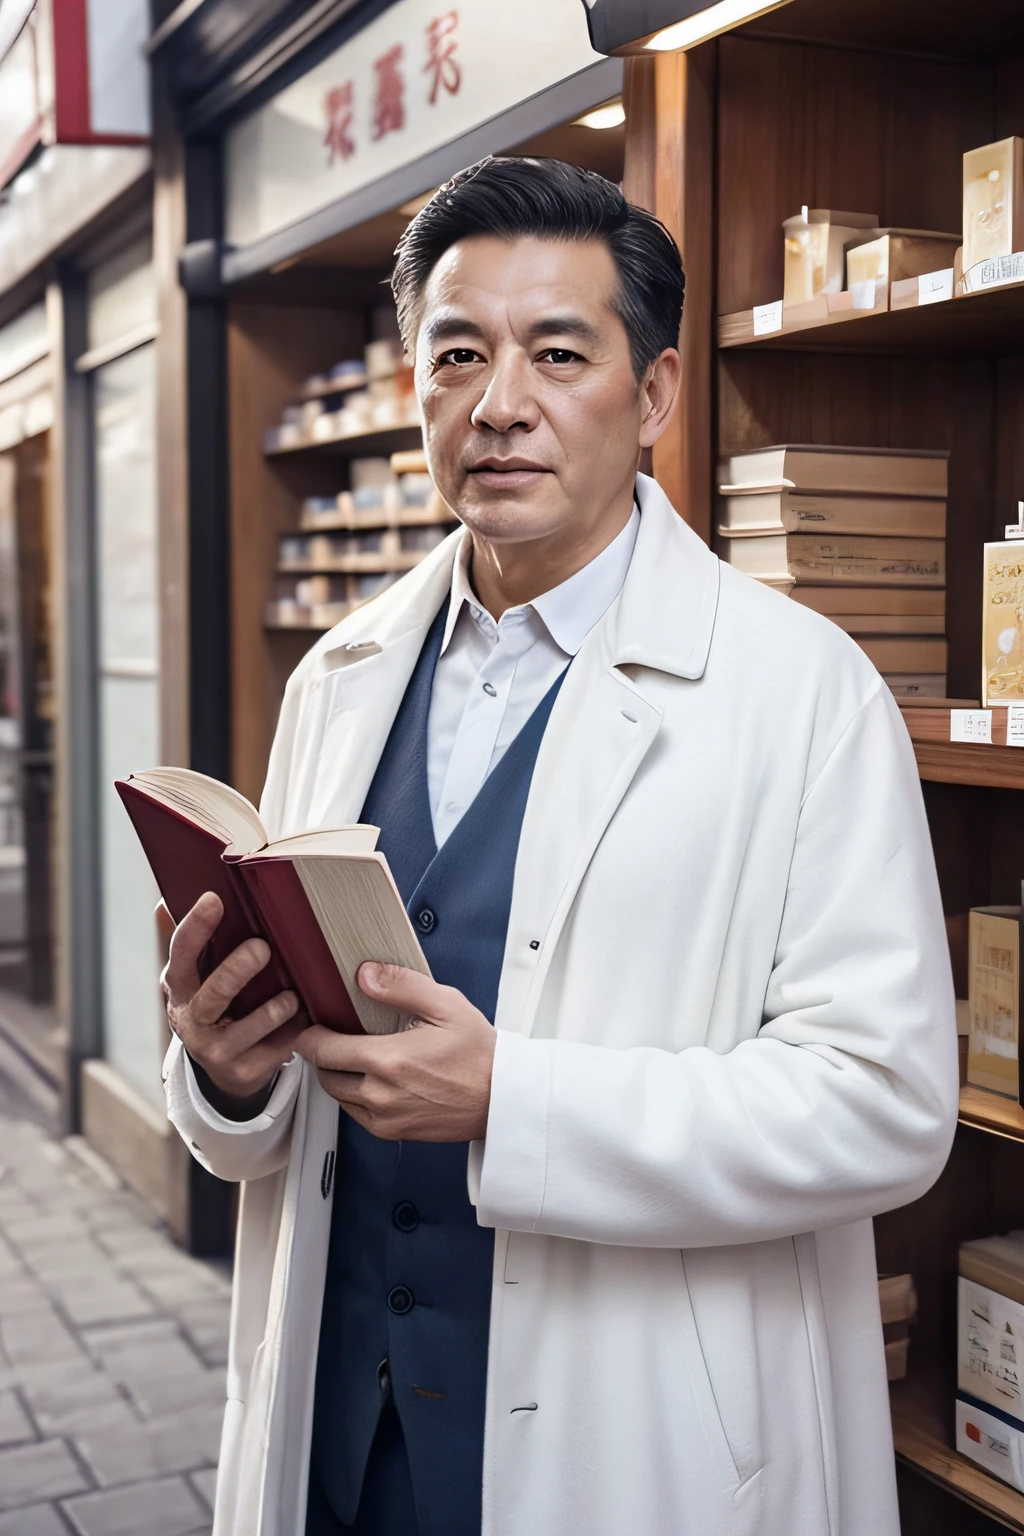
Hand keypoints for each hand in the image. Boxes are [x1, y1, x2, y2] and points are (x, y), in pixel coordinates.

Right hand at [160, 892, 304, 1101]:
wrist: (225, 1067)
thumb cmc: (215, 1007)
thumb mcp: (196, 977)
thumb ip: (189, 941)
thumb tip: (168, 900)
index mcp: (180, 990)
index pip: (181, 954)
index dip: (195, 927)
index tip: (214, 899)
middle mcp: (193, 1022)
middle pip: (214, 994)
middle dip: (237, 970)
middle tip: (262, 947)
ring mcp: (217, 1051)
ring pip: (251, 1026)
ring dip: (277, 1006)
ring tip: (293, 995)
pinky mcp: (245, 1071)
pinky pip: (278, 1047)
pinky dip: (296, 1029)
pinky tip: (305, 1017)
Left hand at [295, 962, 495, 1141]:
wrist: (502, 1098)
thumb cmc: (480, 1055)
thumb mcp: (446, 1005)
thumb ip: (402, 986)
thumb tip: (366, 975)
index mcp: (388, 1060)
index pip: (323, 1049)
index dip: (310, 1035)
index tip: (313, 1024)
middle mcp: (380, 1094)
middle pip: (324, 1074)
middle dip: (322, 1053)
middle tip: (333, 1035)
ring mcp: (385, 1117)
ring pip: (338, 1096)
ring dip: (338, 1075)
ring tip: (354, 1055)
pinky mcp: (393, 1132)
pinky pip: (355, 1114)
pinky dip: (354, 1096)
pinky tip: (372, 1079)